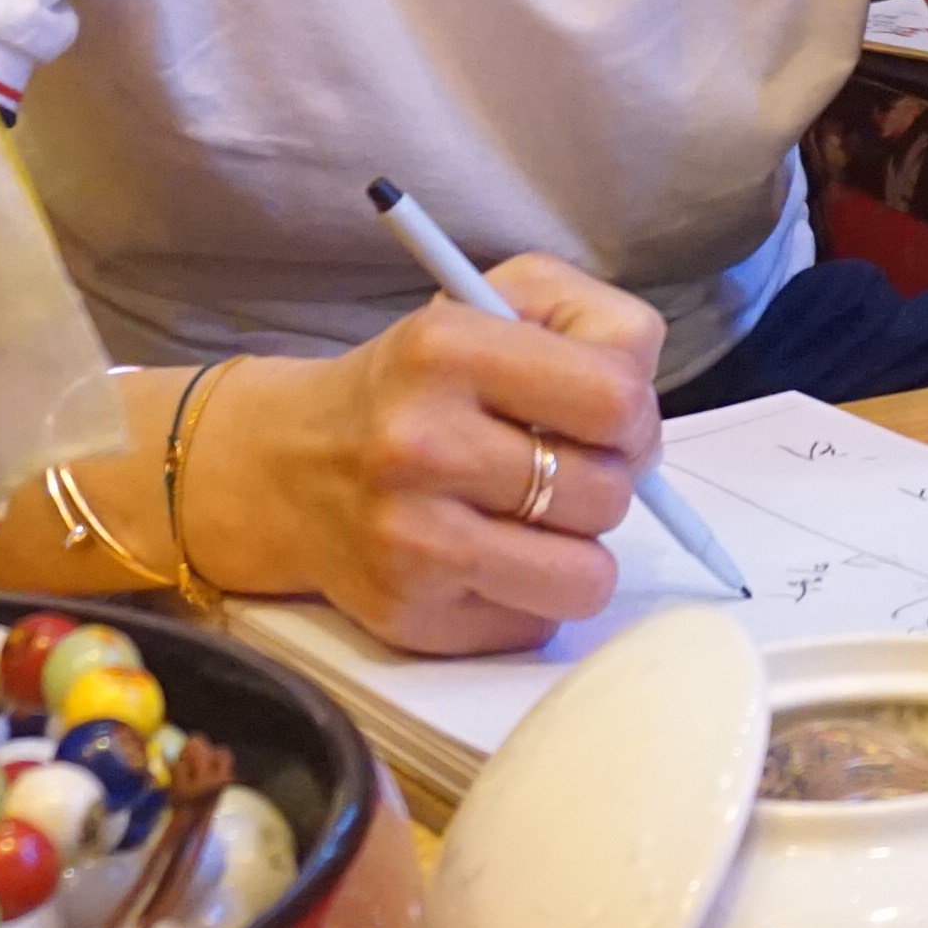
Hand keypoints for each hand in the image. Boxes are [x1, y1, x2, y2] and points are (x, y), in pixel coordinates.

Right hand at [188, 255, 660, 652]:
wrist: (286, 466)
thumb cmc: (414, 384)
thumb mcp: (490, 304)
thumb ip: (589, 319)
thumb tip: (642, 405)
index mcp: (447, 348)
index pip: (614, 396)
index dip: (632, 412)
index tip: (606, 417)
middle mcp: (421, 444)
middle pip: (608, 491)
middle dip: (606, 480)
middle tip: (563, 466)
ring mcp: (413, 541)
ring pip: (586, 575)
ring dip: (576, 547)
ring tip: (532, 516)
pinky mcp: (412, 617)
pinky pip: (538, 624)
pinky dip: (530, 593)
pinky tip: (488, 554)